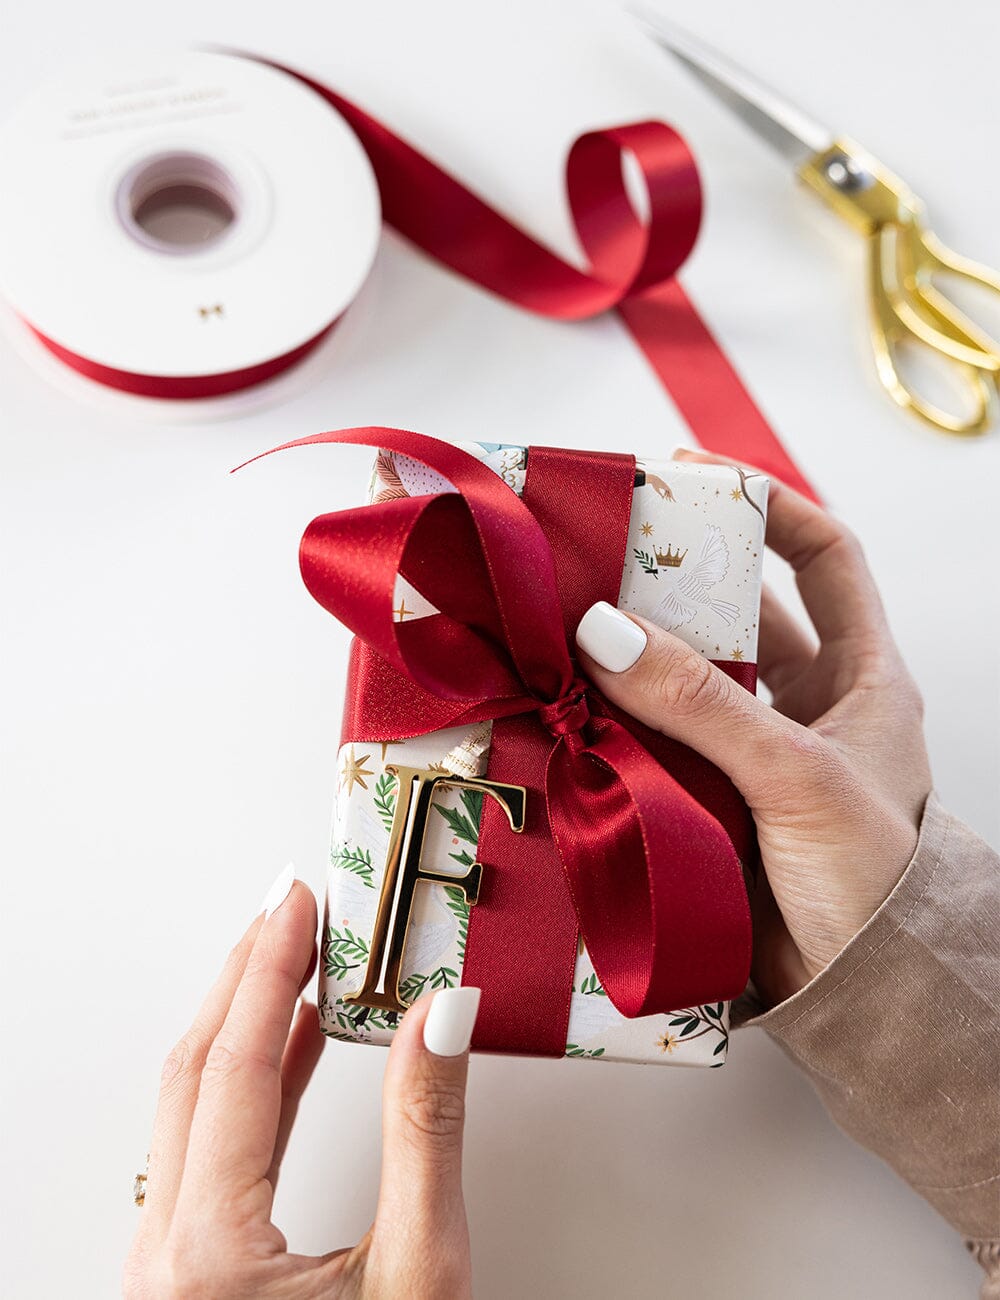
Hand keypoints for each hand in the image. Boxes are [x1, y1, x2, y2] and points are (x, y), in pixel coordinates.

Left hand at [124, 871, 478, 1298]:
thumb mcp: (419, 1277)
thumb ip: (428, 1134)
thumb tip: (442, 1020)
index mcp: (209, 1257)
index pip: (235, 1064)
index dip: (269, 967)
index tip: (298, 900)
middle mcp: (164, 1257)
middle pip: (194, 1070)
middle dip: (243, 973)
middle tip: (289, 904)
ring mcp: (164, 1268)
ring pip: (188, 1107)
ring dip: (240, 1021)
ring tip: (291, 959)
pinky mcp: (185, 1273)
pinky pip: (203, 1147)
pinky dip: (246, 1082)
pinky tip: (288, 1047)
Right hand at [575, 453, 931, 1007]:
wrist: (854, 996)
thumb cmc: (871, 882)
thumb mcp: (798, 775)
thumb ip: (706, 705)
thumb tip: (608, 631)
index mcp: (861, 678)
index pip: (825, 558)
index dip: (771, 506)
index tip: (700, 475)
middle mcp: (804, 705)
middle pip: (736, 614)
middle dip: (675, 580)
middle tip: (605, 551)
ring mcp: (751, 753)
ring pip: (683, 680)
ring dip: (632, 656)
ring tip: (570, 622)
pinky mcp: (705, 799)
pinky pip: (651, 743)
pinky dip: (611, 724)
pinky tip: (569, 707)